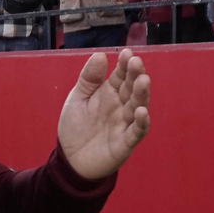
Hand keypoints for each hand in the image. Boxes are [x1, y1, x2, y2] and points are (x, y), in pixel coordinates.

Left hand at [57, 48, 151, 180]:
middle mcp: (121, 106)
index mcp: (109, 93)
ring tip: (143, 81)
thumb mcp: (77, 98)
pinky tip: (141, 111)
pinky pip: (136, 132)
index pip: (120, 76)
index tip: (126, 53)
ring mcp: (124, 124)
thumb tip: (100, 55)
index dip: (124, 65)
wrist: (70, 159)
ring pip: (137, 106)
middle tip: (136, 63)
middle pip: (131, 89)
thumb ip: (88, 79)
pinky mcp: (125, 143)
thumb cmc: (76, 127)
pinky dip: (141, 123)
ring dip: (141, 94)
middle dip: (135, 75)